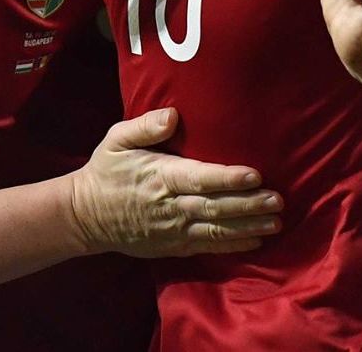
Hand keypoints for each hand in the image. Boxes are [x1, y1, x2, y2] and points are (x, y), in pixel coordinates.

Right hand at [69, 108, 282, 257]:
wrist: (84, 216)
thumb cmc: (106, 171)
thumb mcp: (116, 140)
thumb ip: (145, 126)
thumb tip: (173, 115)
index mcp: (159, 177)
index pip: (200, 178)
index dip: (229, 178)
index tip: (255, 175)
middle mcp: (169, 206)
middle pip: (215, 207)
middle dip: (249, 205)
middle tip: (278, 201)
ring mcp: (172, 230)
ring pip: (216, 230)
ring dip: (248, 227)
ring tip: (275, 222)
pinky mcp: (173, 246)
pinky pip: (207, 246)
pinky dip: (232, 245)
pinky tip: (255, 240)